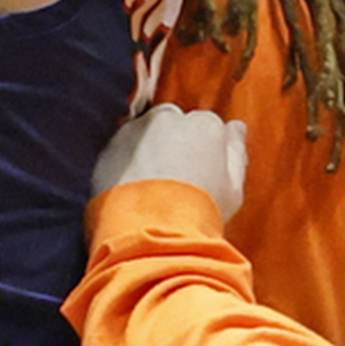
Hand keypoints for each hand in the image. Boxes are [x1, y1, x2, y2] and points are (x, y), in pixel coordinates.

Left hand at [90, 104, 246, 218]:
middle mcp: (168, 118)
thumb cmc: (200, 210)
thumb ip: (235, 151)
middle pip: (172, 121)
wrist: (153, 228)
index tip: (199, 169)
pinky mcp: (108, 146)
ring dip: (146, 146)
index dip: (201, 148)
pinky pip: (119, 147)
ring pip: (142, 130)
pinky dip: (124, 160)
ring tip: (150, 183)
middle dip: (172, 140)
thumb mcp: (233, 187)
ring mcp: (134, 129)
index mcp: (204, 124)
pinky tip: (131, 185)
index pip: (205, 124)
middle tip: (173, 174)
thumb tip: (235, 128)